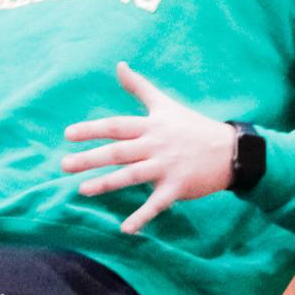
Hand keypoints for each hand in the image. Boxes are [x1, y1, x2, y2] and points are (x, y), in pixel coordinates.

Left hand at [62, 62, 237, 234]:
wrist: (230, 150)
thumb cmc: (192, 126)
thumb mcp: (165, 104)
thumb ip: (139, 87)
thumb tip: (119, 65)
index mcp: (151, 126)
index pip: (116, 126)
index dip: (92, 129)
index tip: (68, 134)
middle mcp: (156, 145)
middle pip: (118, 152)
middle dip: (90, 158)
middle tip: (64, 164)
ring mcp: (167, 167)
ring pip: (132, 176)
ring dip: (107, 184)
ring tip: (82, 190)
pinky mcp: (178, 187)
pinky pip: (157, 204)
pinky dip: (142, 216)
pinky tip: (125, 229)